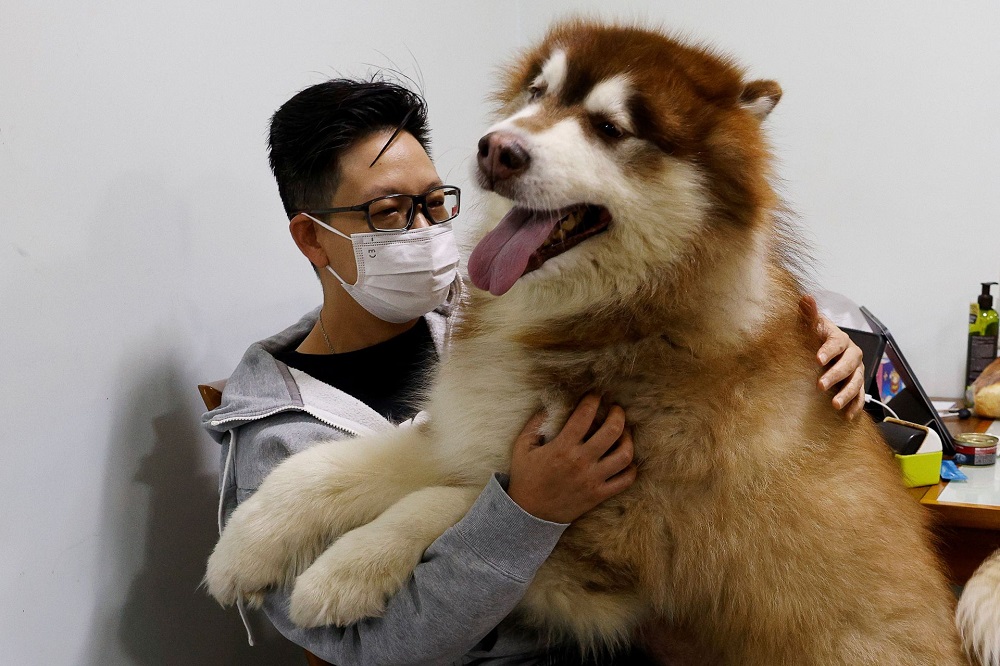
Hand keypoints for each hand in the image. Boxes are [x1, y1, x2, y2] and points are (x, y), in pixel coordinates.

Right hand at [507, 395, 636, 523]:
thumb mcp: (522, 447)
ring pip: (624, 455)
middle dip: (618, 414)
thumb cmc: (525, 477)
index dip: (592, 400)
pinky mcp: (599, 495)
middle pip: (612, 431)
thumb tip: (550, 405)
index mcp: (562, 447)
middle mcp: (581, 462)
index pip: (585, 416)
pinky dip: (631, 468)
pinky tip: (625, 459)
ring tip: (624, 433)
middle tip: (616, 409)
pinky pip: (625, 480)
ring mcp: (592, 479)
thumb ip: (535, 423)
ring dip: (628, 439)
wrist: (529, 514)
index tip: (595, 395)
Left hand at [799, 295, 864, 418]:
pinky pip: (860, 396)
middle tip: (820, 385)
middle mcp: (852, 354)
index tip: (817, 359)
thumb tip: (805, 298)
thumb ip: (808, 314)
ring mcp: (856, 370)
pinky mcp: (856, 384)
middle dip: (836, 375)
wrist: (824, 348)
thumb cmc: (815, 336)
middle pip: (848, 365)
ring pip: (856, 382)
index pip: (836, 343)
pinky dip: (855, 406)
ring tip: (834, 404)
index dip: (828, 351)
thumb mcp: (810, 326)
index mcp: (840, 339)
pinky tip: (847, 416)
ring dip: (847, 394)